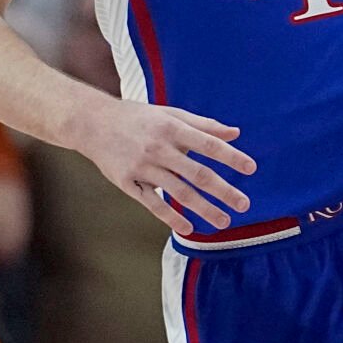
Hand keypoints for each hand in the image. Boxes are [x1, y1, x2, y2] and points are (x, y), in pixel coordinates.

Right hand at [70, 96, 255, 234]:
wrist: (92, 122)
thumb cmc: (137, 117)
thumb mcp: (169, 113)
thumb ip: (203, 125)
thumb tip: (235, 133)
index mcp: (171, 127)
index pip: (208, 145)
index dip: (230, 157)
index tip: (250, 169)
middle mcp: (159, 148)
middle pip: (197, 173)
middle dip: (223, 191)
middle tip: (244, 205)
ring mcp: (142, 167)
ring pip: (179, 193)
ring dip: (204, 209)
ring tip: (223, 222)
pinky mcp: (127, 182)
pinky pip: (152, 203)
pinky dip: (170, 217)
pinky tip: (188, 229)